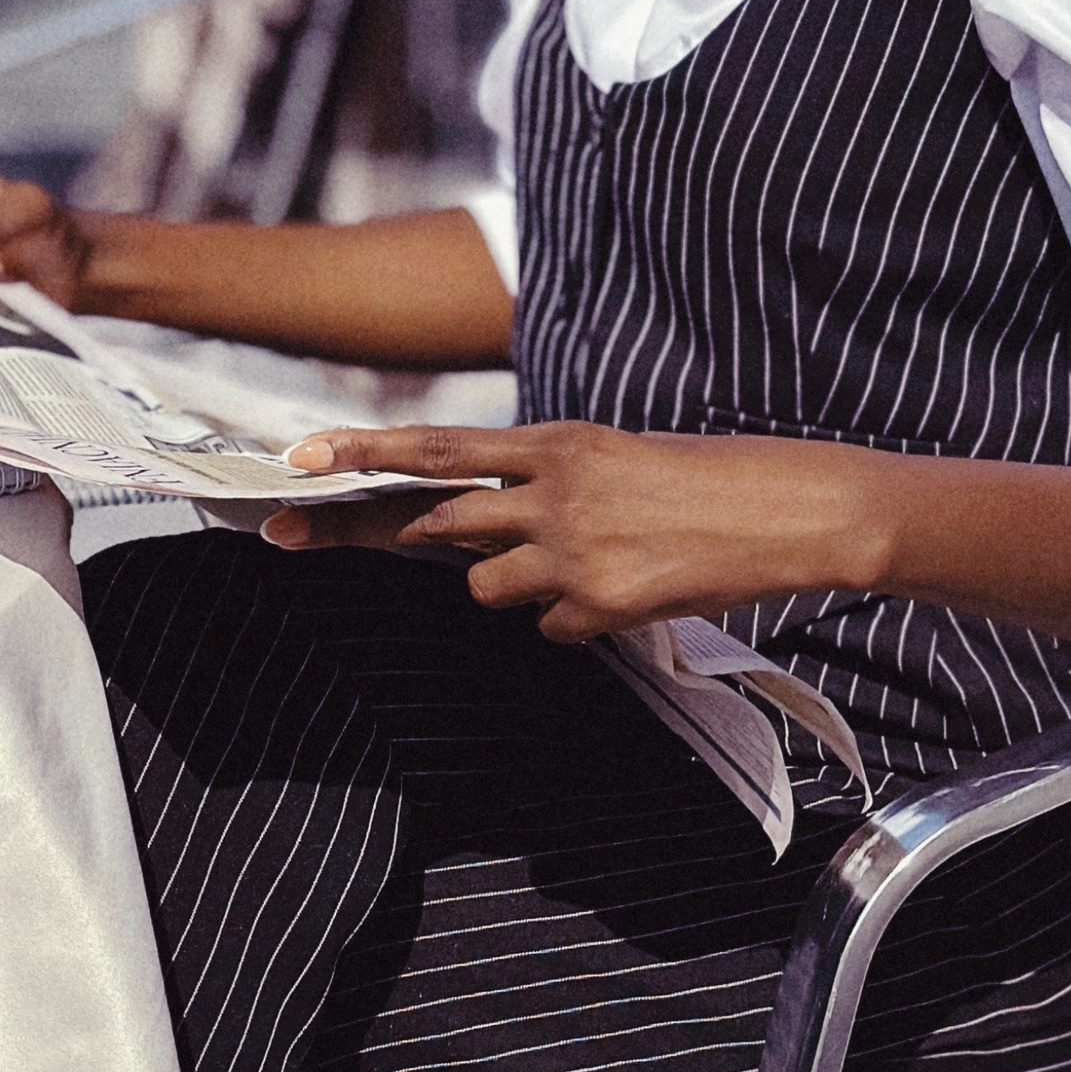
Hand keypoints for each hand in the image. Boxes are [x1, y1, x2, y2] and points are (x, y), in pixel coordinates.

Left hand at [261, 422, 868, 642]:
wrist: (790, 512)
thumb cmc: (706, 482)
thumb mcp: (614, 460)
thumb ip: (543, 482)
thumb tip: (477, 523)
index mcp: (559, 442)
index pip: (440, 448)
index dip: (364, 452)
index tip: (298, 455)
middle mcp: (554, 493)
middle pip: (431, 522)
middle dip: (359, 531)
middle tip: (281, 531)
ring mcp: (574, 553)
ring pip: (485, 588)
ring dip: (510, 587)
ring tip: (586, 566)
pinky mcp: (601, 606)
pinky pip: (550, 629)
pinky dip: (576, 621)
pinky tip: (631, 595)